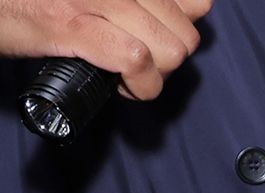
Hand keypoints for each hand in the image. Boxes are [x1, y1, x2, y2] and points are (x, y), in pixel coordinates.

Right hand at [0, 0, 210, 100]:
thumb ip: (145, 3)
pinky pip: (135, 59)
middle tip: (136, 64)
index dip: (181, 35)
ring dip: (152, 78)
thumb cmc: (43, 1)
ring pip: (168, 52)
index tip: (156, 44)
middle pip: (185, 38)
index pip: (195, 4)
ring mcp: (98, 0)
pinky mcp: (73, 24)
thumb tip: (194, 10)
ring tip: (123, 75)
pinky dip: (137, 83)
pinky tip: (121, 86)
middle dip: (167, 64)